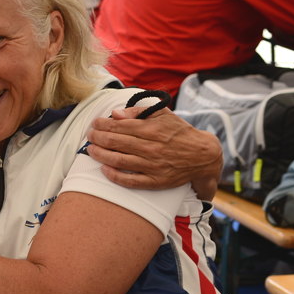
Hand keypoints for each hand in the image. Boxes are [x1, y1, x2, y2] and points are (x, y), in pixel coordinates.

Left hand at [86, 107, 221, 199]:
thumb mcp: (164, 115)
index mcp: (152, 129)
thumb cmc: (180, 133)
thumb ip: (139, 111)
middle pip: (115, 143)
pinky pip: (130, 180)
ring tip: (91, 150)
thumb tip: (115, 114)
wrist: (203, 156)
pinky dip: (114, 176)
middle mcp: (151, 148)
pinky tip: (103, 169)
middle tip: (90, 135)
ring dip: (100, 155)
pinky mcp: (155, 181)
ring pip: (119, 161)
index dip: (102, 124)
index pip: (119, 126)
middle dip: (97, 138)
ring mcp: (152, 166)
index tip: (94, 123)